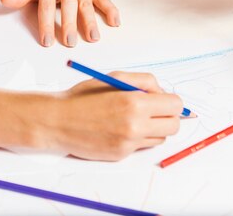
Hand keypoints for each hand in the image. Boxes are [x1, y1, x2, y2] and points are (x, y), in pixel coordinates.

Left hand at [1, 0, 119, 46]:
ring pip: (86, 4)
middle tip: (69, 42)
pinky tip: (115, 22)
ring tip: (93, 37)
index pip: (46, 5)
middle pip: (68, 5)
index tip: (46, 41)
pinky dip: (111, 9)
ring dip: (91, 21)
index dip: (46, 24)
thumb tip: (5, 2)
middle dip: (69, 24)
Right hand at [51, 72, 183, 160]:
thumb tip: (162, 92)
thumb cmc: (83, 97)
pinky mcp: (121, 154)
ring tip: (133, 118)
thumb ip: (143, 82)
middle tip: (154, 110)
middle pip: (174, 125)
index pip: (175, 105)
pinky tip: (119, 128)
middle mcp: (134, 125)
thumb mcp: (114, 78)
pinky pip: (142, 146)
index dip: (170, 100)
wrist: (57, 121)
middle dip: (168, 116)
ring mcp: (128, 143)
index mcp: (134, 102)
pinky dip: (137, 138)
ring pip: (160, 138)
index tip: (161, 98)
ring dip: (153, 128)